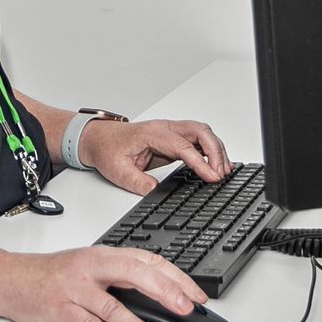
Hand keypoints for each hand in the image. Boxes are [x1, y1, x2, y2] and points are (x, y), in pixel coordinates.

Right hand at [0, 246, 207, 321]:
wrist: (10, 278)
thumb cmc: (52, 274)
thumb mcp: (89, 266)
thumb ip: (120, 277)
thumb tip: (161, 296)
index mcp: (102, 254)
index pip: (147, 260)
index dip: (174, 277)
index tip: (195, 294)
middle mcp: (90, 267)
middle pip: (135, 274)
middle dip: (165, 291)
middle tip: (187, 308)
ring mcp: (74, 287)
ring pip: (114, 306)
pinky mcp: (60, 308)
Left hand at [82, 118, 230, 194]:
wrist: (98, 138)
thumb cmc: (107, 149)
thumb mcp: (119, 171)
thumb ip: (138, 183)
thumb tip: (157, 192)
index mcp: (152, 133)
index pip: (183, 146)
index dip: (201, 162)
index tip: (212, 176)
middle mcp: (164, 128)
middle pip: (200, 131)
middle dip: (216, 151)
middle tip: (222, 174)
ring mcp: (170, 131)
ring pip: (203, 133)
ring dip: (216, 149)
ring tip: (224, 171)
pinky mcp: (173, 138)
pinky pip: (198, 140)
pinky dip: (210, 150)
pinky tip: (216, 164)